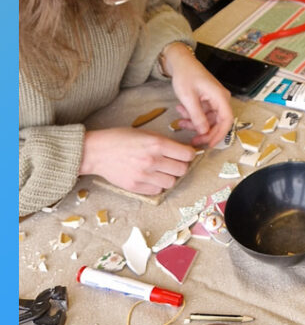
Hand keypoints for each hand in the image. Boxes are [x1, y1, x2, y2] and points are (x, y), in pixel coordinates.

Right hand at [80, 128, 197, 195]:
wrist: (96, 151)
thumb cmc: (120, 139)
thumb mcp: (145, 133)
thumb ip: (164, 142)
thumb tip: (182, 150)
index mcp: (157, 144)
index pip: (187, 154)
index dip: (188, 154)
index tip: (185, 155)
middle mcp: (152, 160)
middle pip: (182, 170)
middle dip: (180, 166)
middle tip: (172, 163)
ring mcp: (143, 175)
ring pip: (171, 182)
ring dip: (169, 177)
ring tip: (160, 171)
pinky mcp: (135, 186)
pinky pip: (157, 190)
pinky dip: (156, 185)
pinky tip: (150, 177)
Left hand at [161, 44, 233, 147]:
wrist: (181, 62)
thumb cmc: (186, 75)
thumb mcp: (188, 98)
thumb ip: (197, 116)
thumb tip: (204, 132)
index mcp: (220, 97)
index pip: (226, 120)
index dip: (220, 134)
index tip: (209, 144)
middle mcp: (221, 99)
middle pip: (218, 122)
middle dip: (205, 132)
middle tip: (193, 140)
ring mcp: (215, 100)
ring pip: (209, 120)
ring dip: (195, 123)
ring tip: (180, 121)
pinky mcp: (208, 100)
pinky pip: (204, 114)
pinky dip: (193, 116)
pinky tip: (181, 111)